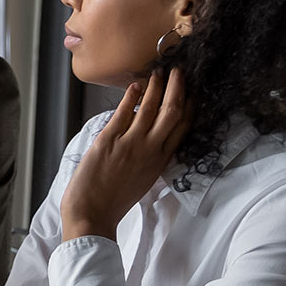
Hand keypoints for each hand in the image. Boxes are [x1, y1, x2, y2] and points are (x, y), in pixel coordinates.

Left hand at [61, 68, 189, 241]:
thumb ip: (150, 157)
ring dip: (157, 86)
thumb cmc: (114, 200)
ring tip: (160, 71)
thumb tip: (150, 134)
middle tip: (180, 70)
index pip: (183, 127)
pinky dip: (131, 96)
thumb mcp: (143, 179)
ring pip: (151, 108)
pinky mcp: (109, 141)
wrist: (92, 214)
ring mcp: (130, 144)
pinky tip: (136, 85)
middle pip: (172, 112)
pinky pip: (124, 112)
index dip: (190, 106)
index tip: (193, 90)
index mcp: (160, 161)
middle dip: (178, 88)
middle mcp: (150, 150)